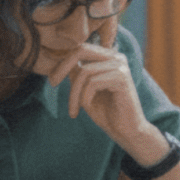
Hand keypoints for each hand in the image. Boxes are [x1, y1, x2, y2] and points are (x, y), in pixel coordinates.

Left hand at [47, 38, 155, 153]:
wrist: (127, 132)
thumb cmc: (106, 113)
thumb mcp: (85, 90)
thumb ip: (77, 74)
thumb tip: (60, 59)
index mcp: (108, 57)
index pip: (80, 47)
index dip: (62, 60)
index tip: (52, 79)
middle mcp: (116, 57)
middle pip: (81, 50)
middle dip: (63, 66)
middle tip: (52, 83)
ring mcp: (121, 66)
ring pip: (85, 71)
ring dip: (74, 92)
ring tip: (74, 109)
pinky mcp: (122, 78)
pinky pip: (93, 83)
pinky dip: (84, 97)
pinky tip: (86, 108)